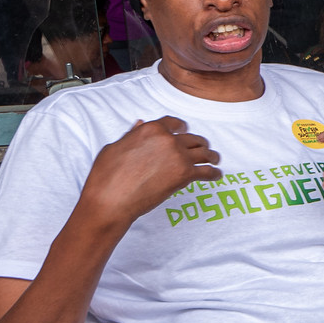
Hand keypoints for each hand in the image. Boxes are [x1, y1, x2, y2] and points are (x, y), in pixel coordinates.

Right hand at [81, 116, 220, 224]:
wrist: (111, 199)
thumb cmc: (107, 175)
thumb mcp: (115, 147)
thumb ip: (132, 135)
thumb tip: (140, 124)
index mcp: (151, 129)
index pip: (173, 123)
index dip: (181, 127)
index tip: (184, 130)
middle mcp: (168, 140)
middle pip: (192, 138)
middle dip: (198, 143)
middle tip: (202, 148)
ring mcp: (179, 156)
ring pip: (204, 152)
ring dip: (211, 156)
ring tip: (215, 159)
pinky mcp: (185, 175)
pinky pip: (208, 171)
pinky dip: (214, 173)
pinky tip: (216, 175)